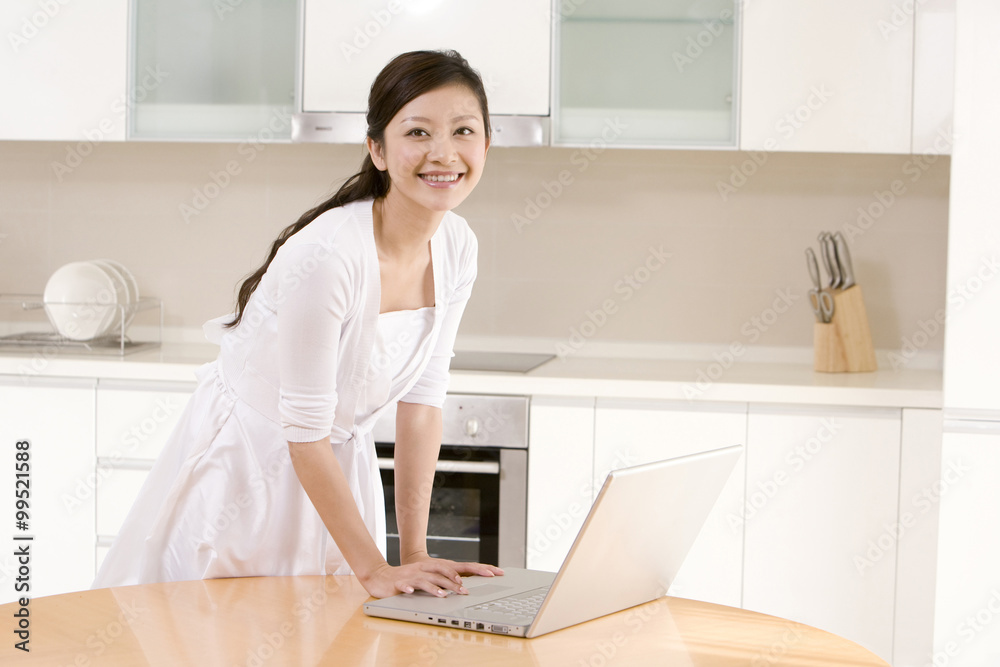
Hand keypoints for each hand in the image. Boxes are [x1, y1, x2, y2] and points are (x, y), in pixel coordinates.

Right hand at [359, 555, 503, 598]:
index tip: (495, 573)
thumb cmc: (409, 578)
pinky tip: (413, 592)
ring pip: (428, 579)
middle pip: (446, 571)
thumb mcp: (430, 578)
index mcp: (437, 566)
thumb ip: (446, 581)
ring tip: (446, 594)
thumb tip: (465, 586)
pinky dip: (411, 588)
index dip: (479, 568)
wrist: (382, 576)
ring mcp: (415, 574)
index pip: (462, 566)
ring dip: (437, 586)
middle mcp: (428, 568)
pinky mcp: (401, 581)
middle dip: (458, 580)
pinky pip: (408, 585)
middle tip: (468, 590)